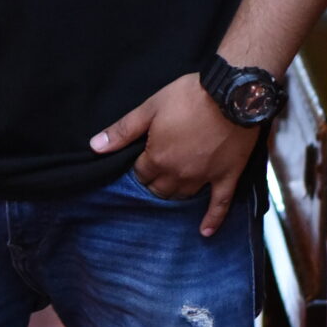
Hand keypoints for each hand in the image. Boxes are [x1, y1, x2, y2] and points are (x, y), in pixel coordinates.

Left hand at [90, 72, 258, 237]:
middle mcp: (178, 174)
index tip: (143, 158)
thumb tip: (94, 147)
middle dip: (154, 182)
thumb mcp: (150, 107)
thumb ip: (123, 130)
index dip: (140, 166)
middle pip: (159, 189)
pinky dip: (212, 220)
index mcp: (157, 158)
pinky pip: (219, 205)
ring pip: (182, 196)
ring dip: (174, 194)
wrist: (232, 93)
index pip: (140, 174)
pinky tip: (205, 232)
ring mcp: (203, 178)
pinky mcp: (227, 177)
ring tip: (172, 188)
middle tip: (156, 172)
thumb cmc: (189, 96)